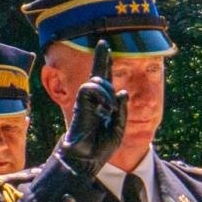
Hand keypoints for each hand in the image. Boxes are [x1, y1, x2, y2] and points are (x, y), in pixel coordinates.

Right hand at [59, 41, 128, 178]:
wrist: (86, 158)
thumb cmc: (100, 146)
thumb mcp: (118, 128)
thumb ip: (122, 110)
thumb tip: (122, 91)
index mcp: (102, 105)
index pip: (105, 82)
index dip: (106, 66)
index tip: (108, 51)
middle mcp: (93, 100)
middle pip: (98, 73)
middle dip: (101, 58)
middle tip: (103, 43)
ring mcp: (85, 101)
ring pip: (97, 80)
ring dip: (107, 90)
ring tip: (110, 109)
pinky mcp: (79, 103)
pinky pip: (91, 88)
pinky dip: (103, 95)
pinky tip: (106, 108)